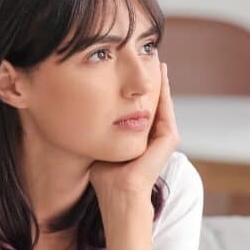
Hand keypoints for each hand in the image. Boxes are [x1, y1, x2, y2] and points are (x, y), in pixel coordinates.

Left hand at [90, 61, 179, 212]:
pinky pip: (166, 109)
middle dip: (150, 81)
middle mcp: (154, 136)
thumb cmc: (104, 176)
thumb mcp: (101, 144)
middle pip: (154, 102)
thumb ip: (98, 131)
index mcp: (141, 138)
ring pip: (162, 102)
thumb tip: (80, 117)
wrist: (118, 193)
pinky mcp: (169, 139)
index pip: (139, 108)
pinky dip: (164, 91)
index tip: (128, 71)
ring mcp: (164, 137)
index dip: (135, 91)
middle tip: (149, 56)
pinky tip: (161, 74)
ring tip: (156, 60)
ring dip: (161, 82)